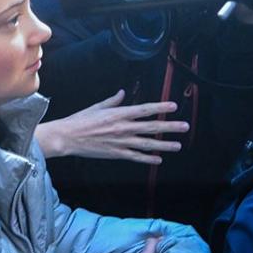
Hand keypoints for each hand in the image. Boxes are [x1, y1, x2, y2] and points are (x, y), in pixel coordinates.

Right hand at [36, 90, 186, 164]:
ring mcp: (121, 142)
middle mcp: (123, 128)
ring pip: (148, 144)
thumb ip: (113, 101)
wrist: (67, 137)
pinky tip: (158, 160)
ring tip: (178, 145)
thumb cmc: (80, 121)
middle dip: (170, 127)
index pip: (145, 109)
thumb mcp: (97, 107)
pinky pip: (136, 157)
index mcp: (119, 114)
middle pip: (151, 127)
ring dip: (164, 145)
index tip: (173, 106)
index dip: (160, 108)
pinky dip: (148, 159)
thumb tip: (122, 93)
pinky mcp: (116, 154)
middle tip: (185, 127)